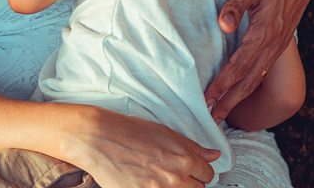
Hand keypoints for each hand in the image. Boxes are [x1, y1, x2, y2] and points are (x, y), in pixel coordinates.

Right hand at [66, 107, 219, 187]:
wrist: (100, 137)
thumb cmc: (130, 131)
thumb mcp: (165, 132)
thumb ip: (192, 147)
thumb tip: (214, 155)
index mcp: (183, 157)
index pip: (207, 174)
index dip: (200, 172)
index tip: (193, 170)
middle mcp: (175, 176)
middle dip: (191, 182)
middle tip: (176, 175)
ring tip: (162, 179)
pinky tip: (151, 183)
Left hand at [204, 0, 313, 122]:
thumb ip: (236, 5)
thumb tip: (223, 26)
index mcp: (264, 33)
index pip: (238, 67)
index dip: (221, 85)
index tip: (205, 100)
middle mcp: (273, 44)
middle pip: (248, 81)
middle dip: (229, 101)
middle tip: (211, 120)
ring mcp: (279, 44)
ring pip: (257, 78)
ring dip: (239, 96)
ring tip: (223, 111)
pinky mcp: (280, 40)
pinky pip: (263, 69)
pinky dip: (250, 84)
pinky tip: (242, 88)